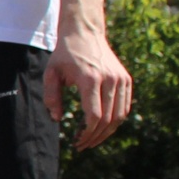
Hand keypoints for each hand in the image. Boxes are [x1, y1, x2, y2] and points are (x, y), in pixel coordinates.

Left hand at [47, 26, 132, 149]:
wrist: (85, 32)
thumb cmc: (65, 54)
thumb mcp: (51, 73)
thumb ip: (52, 97)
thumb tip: (57, 119)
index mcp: (91, 79)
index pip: (94, 116)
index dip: (86, 133)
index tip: (76, 141)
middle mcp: (110, 80)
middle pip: (108, 119)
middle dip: (95, 137)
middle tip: (82, 145)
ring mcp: (121, 79)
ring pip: (119, 116)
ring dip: (107, 132)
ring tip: (92, 140)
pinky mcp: (126, 80)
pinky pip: (124, 107)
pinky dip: (115, 121)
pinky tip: (102, 127)